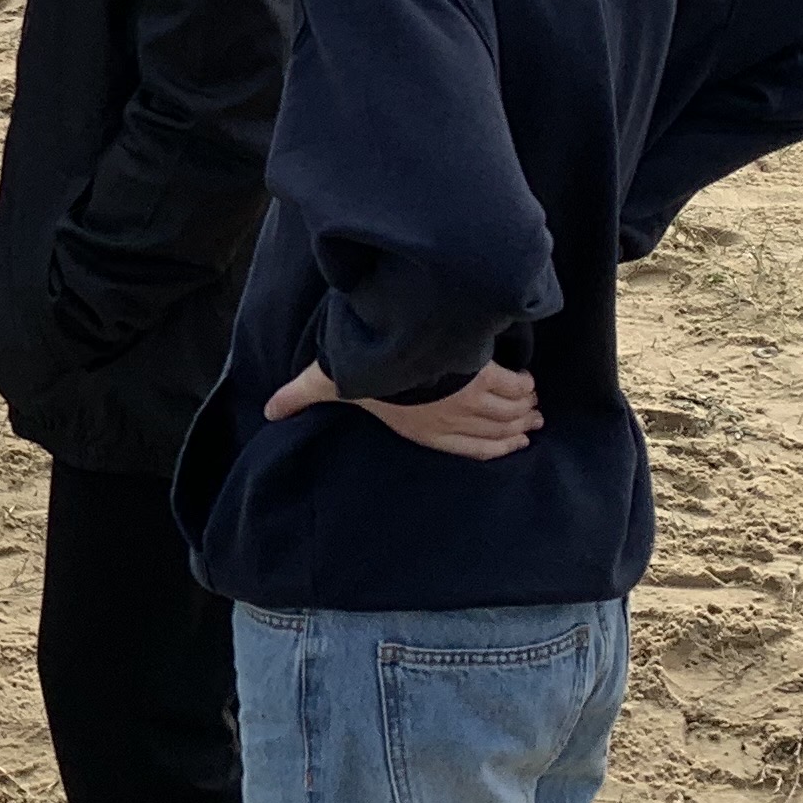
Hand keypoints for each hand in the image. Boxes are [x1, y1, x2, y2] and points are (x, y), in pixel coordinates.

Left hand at [266, 356, 543, 461]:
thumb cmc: (367, 374)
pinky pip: (512, 387)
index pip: (468, 448)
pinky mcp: (483, 377)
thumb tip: (268, 409)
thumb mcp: (327, 383)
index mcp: (423, 430)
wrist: (399, 353)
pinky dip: (523, 387)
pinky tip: (528, 384)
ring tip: (534, 408)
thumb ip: (300, 395)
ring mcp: (471, 401)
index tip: (512, 445)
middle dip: (514, 429)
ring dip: (522, 410)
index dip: (493, 449)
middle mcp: (451, 420)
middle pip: (495, 431)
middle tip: (531, 426)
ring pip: (507, 411)